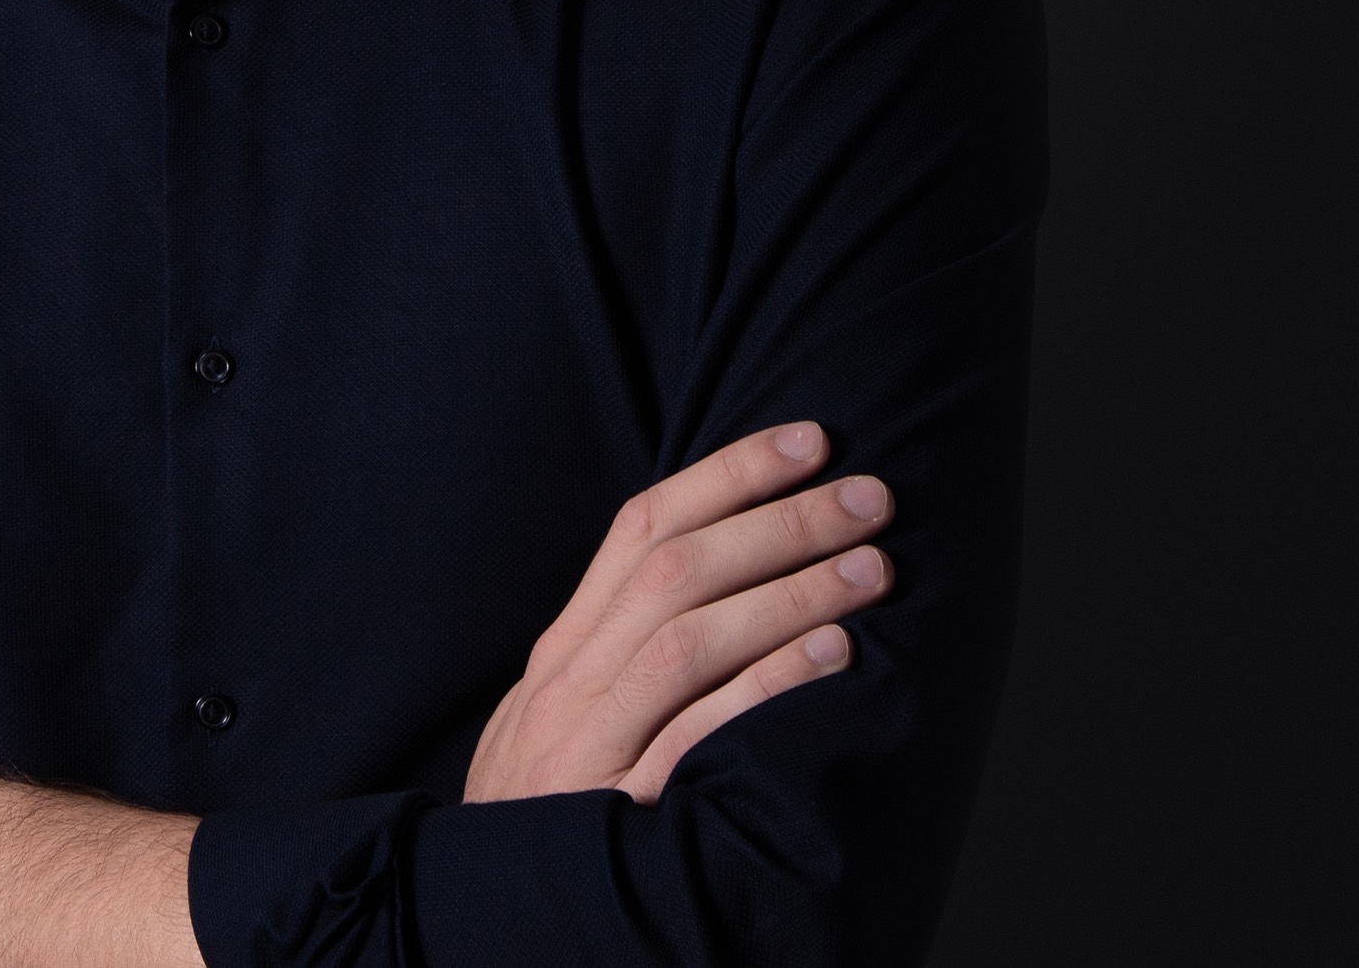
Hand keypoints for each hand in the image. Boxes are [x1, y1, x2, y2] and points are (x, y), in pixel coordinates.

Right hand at [460, 420, 892, 805]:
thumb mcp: (563, 714)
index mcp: (564, 649)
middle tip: (870, 498)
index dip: (728, 474)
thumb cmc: (548, 809)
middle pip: (676, 570)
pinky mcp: (618, 812)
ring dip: (790, 594)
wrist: (486, 917)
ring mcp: (590, 747)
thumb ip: (619, 652)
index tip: (808, 440)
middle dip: (781, 521)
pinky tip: (832, 658)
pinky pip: (697, 735)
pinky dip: (766, 687)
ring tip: (872, 569)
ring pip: (688, 641)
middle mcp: (571, 684)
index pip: (641, 528)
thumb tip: (720, 575)